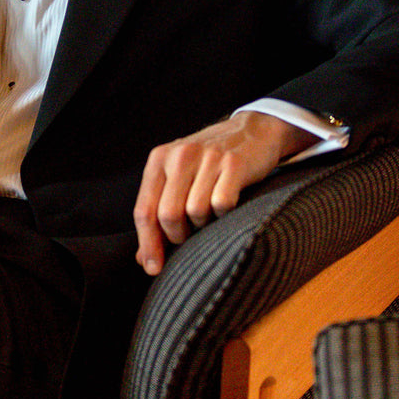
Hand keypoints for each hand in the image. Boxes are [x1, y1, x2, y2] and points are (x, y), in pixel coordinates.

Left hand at [133, 112, 316, 275]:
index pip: (145, 210)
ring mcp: (208, 158)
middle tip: (189, 236)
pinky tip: (227, 205)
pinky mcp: (234, 164)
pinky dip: (224, 213)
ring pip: (195, 212)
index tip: (153, 268)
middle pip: (168, 215)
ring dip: (203, 224)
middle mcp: (180, 155)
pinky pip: (222, 204)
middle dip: (177, 236)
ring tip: (210, 214)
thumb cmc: (210, 162)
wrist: (253, 130)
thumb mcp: (179, 178)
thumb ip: (159, 212)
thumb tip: (145, 259)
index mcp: (159, 158)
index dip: (148, 244)